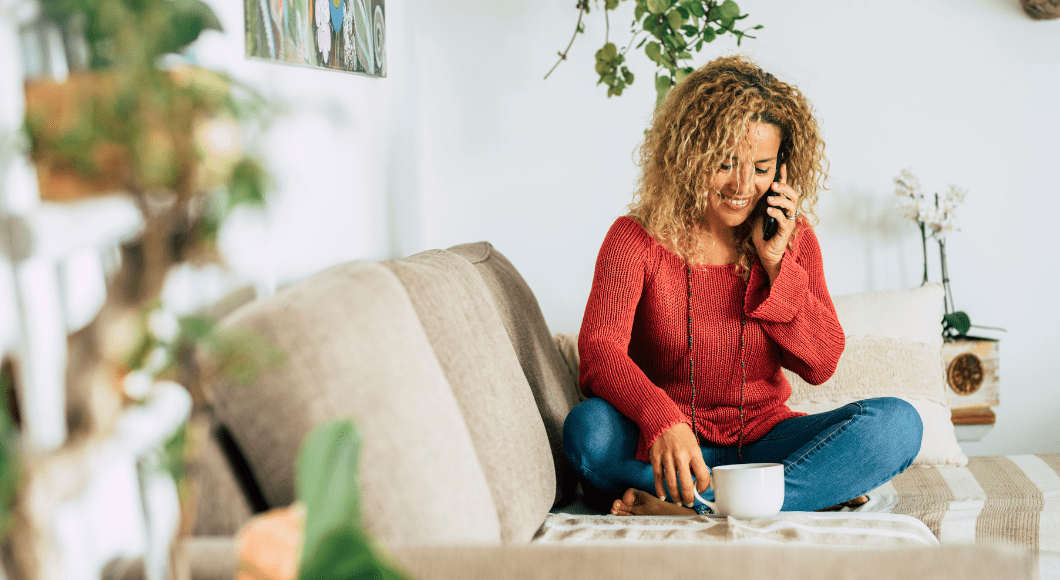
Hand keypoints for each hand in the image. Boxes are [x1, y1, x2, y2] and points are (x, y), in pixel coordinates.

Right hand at [648, 422, 710, 506]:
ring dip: (675, 496)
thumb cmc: (680, 433)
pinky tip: (663, 496)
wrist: (663, 421)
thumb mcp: (693, 445)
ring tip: (679, 502)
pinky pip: (658, 477)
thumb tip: (697, 479)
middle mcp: (680, 456)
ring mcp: (667, 457)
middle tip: (689, 503)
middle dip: (689, 497)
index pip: (702, 474)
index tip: (701, 490)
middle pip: (685, 483)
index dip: (703, 486)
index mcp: (694, 452)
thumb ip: (695, 462)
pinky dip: (660, 489)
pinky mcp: (655, 458)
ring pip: (671, 483)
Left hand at [753, 163, 799, 282]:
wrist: (766, 254)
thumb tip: (754, 192)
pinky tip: (769, 211)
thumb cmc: (763, 236)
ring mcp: (788, 221)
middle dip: (784, 187)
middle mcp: (788, 213)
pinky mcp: (786, 231)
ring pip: (791, 205)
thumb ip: (759, 205)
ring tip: (770, 198)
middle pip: (793, 194)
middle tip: (773, 184)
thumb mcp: (758, 216)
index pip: (785, 190)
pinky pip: (785, 219)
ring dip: (780, 199)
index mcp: (781, 207)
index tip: (782, 163)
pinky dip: (777, 213)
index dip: (784, 176)